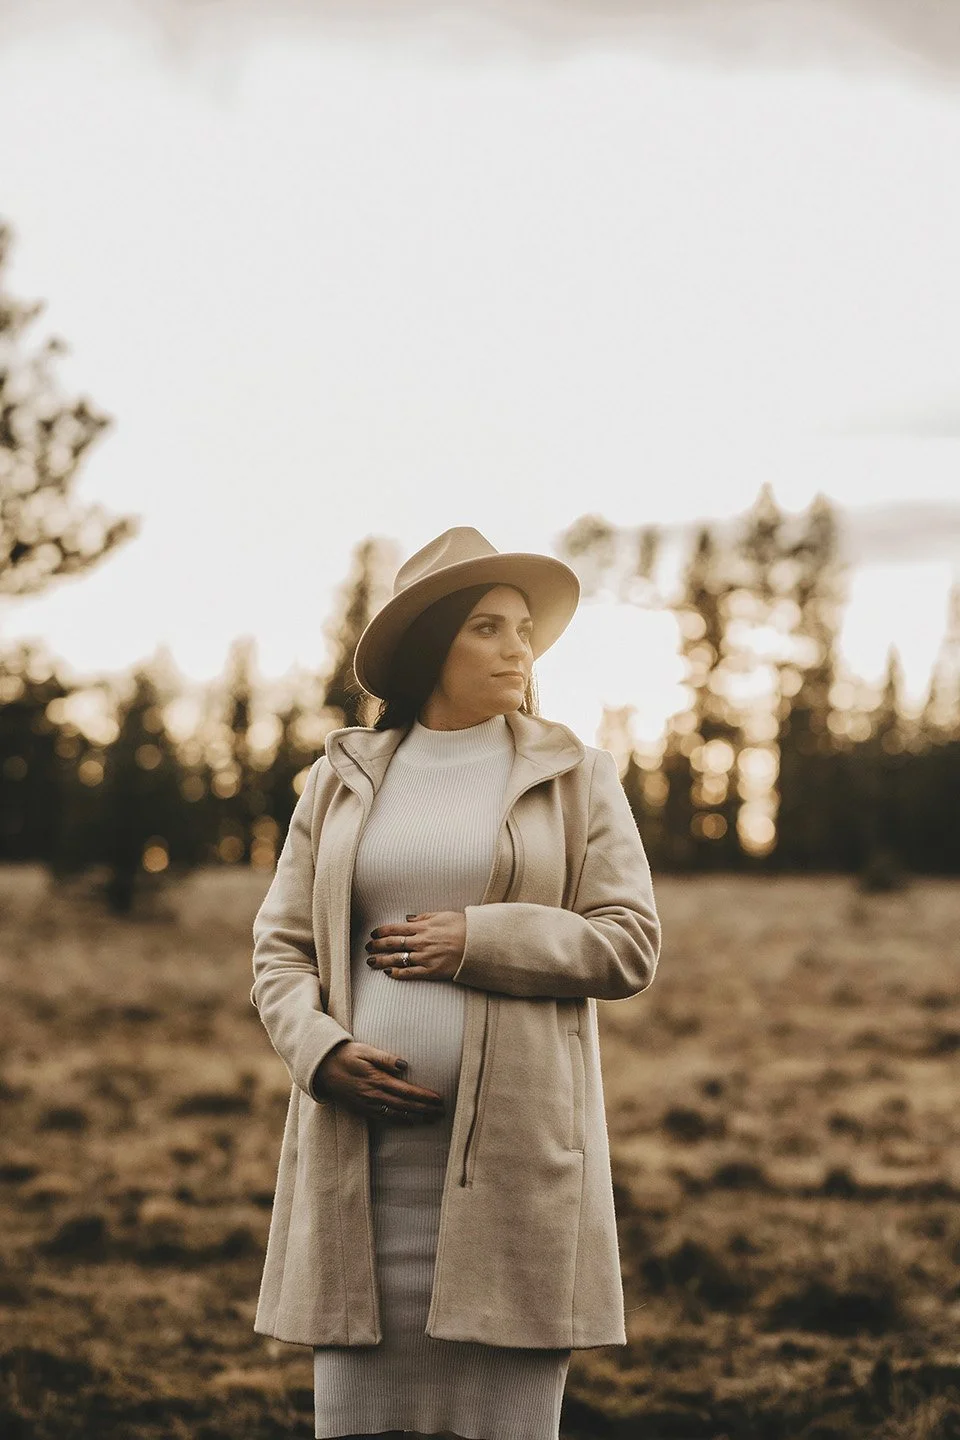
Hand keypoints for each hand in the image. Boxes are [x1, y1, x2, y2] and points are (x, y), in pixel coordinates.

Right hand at [312, 1041, 444, 1123]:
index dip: (424, 1097)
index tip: (439, 1099)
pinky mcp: (362, 1109)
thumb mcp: (365, 1050)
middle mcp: (374, 1095)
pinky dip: (399, 1121)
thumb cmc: (347, 1055)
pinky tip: (410, 1122)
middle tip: (442, 1112)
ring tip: (432, 1119)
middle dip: (425, 1110)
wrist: (323, 1069)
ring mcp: (368, 1104)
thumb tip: (404, 1065)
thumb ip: (385, 1058)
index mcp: (377, 1080)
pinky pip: (384, 1118)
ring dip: (416, 1117)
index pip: (406, 1091)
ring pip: (397, 1114)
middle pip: (405, 1105)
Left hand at [365, 911, 465, 980]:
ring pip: (398, 959)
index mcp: (423, 927)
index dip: (381, 931)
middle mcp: (421, 942)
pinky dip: (398, 973)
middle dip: (377, 946)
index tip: (373, 934)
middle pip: (393, 944)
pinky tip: (389, 973)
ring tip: (371, 962)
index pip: (396, 929)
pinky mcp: (431, 971)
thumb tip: (407, 919)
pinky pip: (410, 973)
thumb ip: (423, 917)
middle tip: (367, 948)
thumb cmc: (463, 927)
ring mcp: (425, 957)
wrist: (478, 944)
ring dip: (382, 960)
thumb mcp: (443, 915)